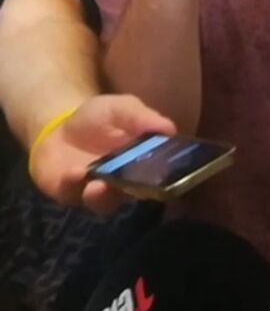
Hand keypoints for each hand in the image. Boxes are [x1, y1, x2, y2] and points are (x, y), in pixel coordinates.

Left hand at [29, 95, 175, 215]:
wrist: (59, 129)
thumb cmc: (98, 118)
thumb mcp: (122, 107)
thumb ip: (142, 117)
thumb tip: (170, 129)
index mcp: (146, 162)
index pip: (164, 174)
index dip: (169, 175)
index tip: (169, 171)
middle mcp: (127, 182)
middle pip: (138, 193)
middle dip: (135, 190)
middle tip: (132, 182)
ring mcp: (99, 191)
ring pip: (107, 203)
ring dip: (104, 196)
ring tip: (98, 185)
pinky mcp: (72, 194)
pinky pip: (74, 195)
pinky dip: (75, 185)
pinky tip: (75, 172)